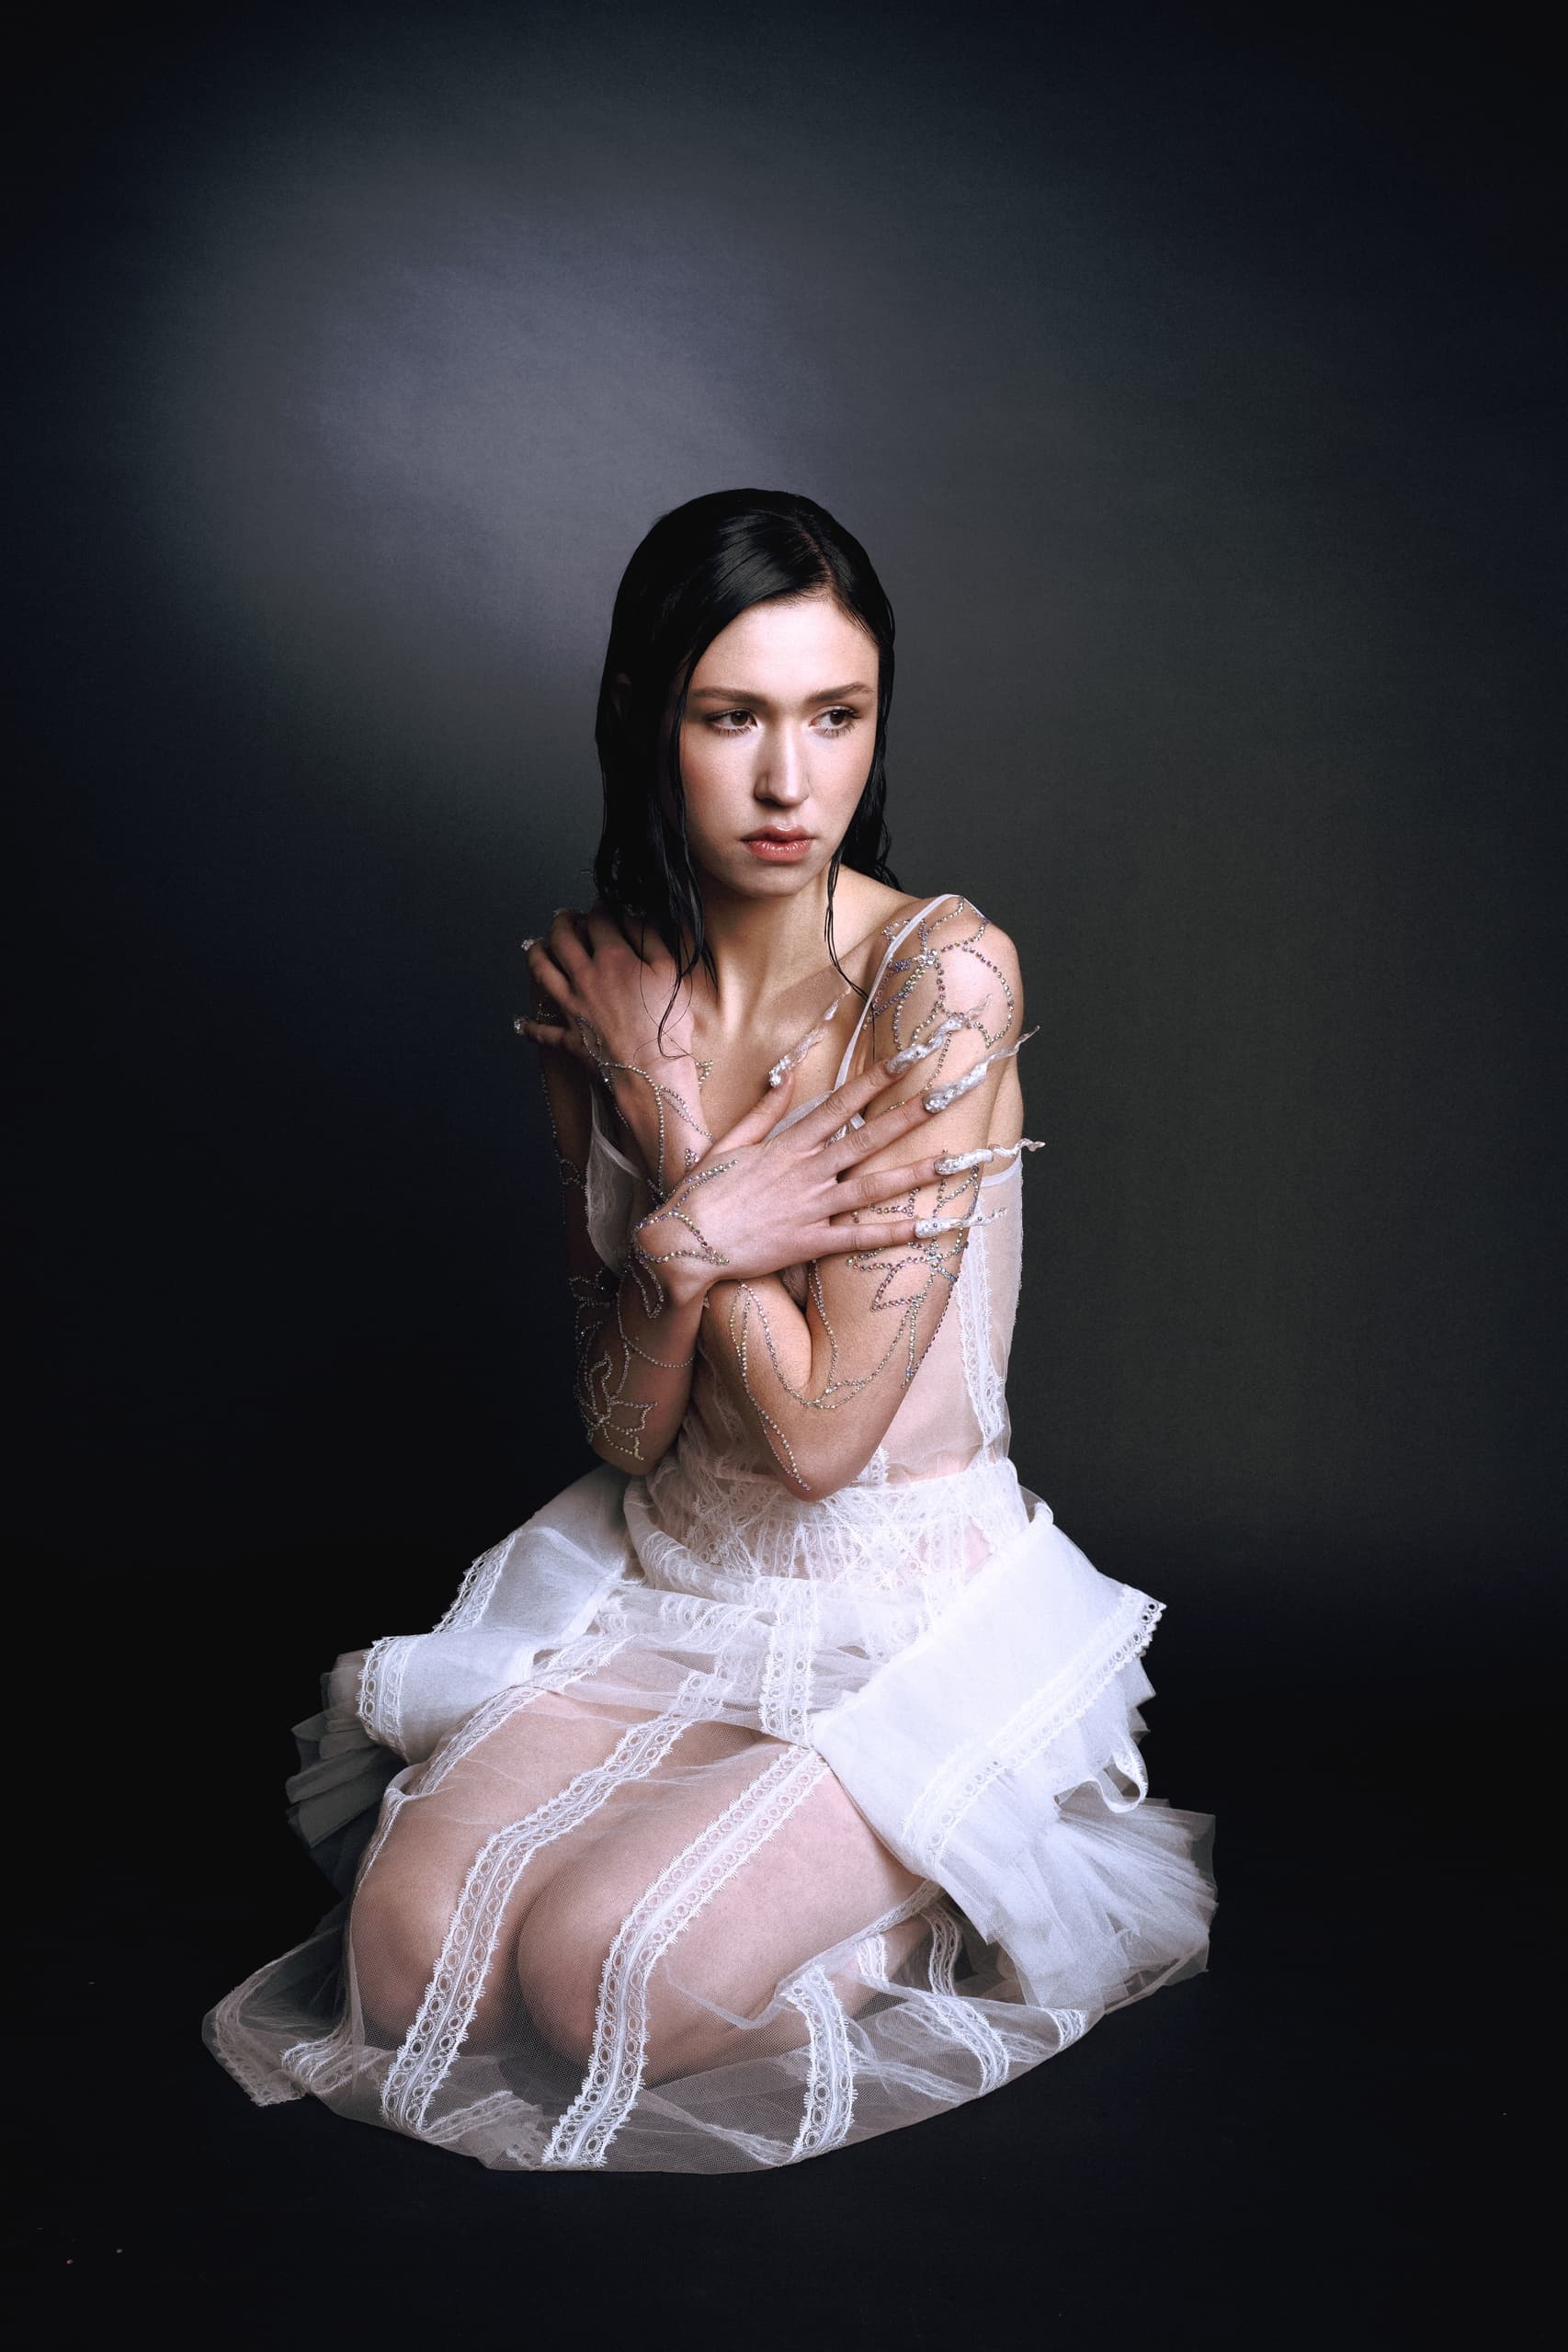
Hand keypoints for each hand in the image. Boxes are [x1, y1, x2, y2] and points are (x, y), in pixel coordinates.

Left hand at [515, 903, 695, 1074]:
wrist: (651, 1072)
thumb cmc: (666, 1026)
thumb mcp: (670, 972)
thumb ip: (651, 938)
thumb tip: (635, 916)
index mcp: (612, 959)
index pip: (599, 920)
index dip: (601, 907)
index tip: (603, 905)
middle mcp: (585, 977)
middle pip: (562, 939)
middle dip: (562, 921)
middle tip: (564, 916)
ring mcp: (572, 1007)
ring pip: (542, 972)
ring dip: (536, 954)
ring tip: (534, 945)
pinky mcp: (568, 1036)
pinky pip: (542, 1030)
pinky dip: (529, 1026)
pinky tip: (522, 1021)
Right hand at [628, 1055, 958, 1307]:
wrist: (684, 1243)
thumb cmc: (702, 1193)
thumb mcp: (729, 1142)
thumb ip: (764, 1112)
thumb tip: (789, 1077)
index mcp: (788, 1145)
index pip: (842, 1103)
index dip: (876, 1079)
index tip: (907, 1058)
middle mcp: (806, 1172)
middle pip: (868, 1138)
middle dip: (911, 1115)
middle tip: (949, 1094)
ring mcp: (811, 1209)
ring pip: (873, 1187)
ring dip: (916, 1173)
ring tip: (955, 1159)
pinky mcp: (810, 1244)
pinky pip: (860, 1239)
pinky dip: (895, 1234)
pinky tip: (929, 1228)